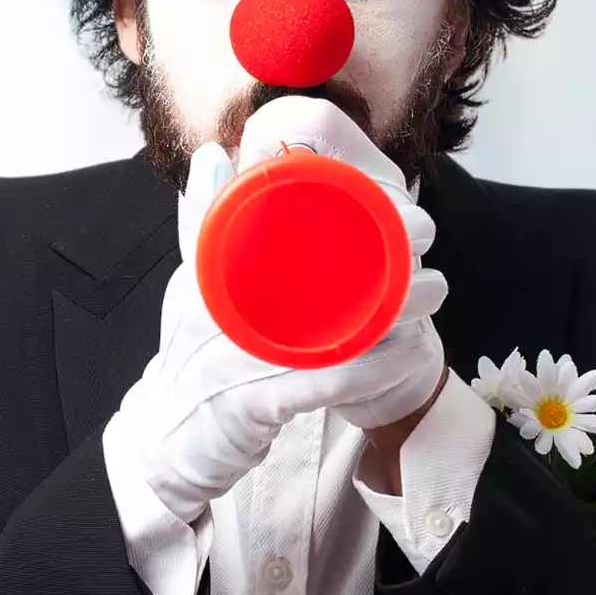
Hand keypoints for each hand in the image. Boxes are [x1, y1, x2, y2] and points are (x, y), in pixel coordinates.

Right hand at [103, 98, 448, 522]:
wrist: (164, 441)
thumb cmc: (186, 356)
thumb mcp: (193, 283)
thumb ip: (206, 219)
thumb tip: (214, 153)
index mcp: (210, 270)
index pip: (262, 214)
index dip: (334, 199)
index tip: (386, 192)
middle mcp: (224, 308)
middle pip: (313, 266)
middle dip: (381, 250)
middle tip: (422, 236)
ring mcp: (241, 358)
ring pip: (336, 326)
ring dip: (393, 309)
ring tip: (432, 289)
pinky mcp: (258, 404)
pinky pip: (330, 382)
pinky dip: (375, 367)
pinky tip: (409, 351)